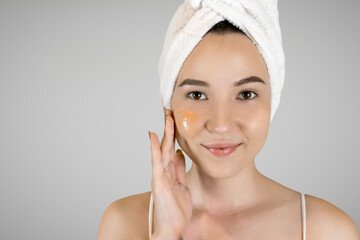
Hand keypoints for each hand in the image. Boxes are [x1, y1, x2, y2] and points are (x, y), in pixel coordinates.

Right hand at [149, 109, 191, 238]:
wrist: (171, 228)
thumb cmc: (175, 210)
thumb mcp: (182, 185)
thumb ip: (179, 169)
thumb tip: (180, 153)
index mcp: (170, 171)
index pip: (171, 148)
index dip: (174, 133)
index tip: (176, 119)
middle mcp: (163, 171)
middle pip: (166, 144)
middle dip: (169, 128)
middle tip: (170, 111)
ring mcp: (160, 175)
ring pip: (162, 149)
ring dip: (164, 132)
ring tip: (166, 116)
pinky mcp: (158, 181)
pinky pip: (157, 161)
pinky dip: (154, 148)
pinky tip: (154, 135)